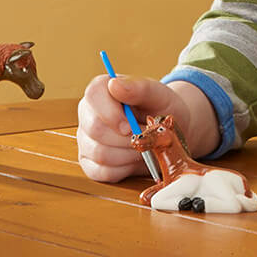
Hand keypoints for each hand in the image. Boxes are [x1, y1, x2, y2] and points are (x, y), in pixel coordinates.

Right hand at [76, 75, 218, 181]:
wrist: (169, 133)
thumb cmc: (162, 109)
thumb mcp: (159, 95)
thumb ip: (140, 87)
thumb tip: (114, 84)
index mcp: (101, 90)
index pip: (93, 95)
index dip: (111, 113)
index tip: (131, 125)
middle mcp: (88, 114)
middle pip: (95, 129)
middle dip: (127, 138)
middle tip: (146, 136)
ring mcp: (86, 140)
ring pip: (99, 153)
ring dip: (129, 154)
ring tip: (145, 146)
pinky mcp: (90, 164)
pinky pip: (102, 172)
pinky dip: (125, 169)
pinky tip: (135, 158)